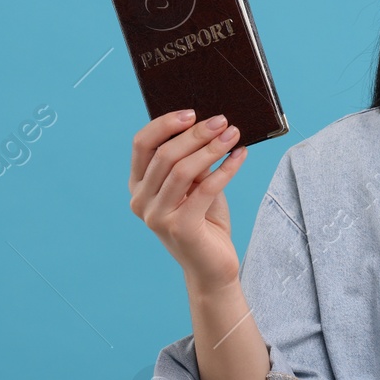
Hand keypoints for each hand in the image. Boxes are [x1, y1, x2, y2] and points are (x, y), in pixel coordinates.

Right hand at [128, 109, 248, 291]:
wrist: (212, 267)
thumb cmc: (204, 222)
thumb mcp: (194, 186)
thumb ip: (191, 160)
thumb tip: (207, 124)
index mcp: (138, 186)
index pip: (142, 145)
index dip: (165, 124)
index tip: (192, 112)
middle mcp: (141, 201)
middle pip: (165, 154)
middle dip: (196, 134)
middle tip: (223, 121)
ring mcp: (157, 216)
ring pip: (183, 169)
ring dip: (211, 148)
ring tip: (234, 134)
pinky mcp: (180, 228)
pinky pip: (205, 188)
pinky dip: (225, 168)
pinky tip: (240, 156)